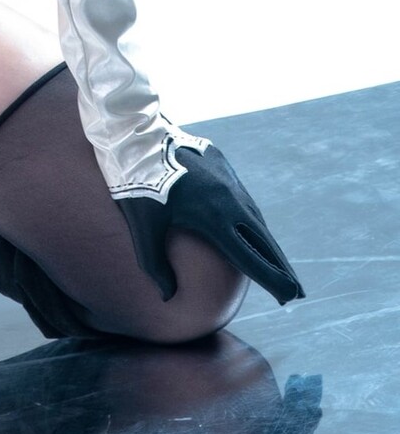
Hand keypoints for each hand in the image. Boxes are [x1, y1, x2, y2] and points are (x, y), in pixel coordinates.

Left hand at [118, 140, 305, 305]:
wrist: (138, 136)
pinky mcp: (224, 167)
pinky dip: (255, 221)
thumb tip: (167, 297)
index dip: (271, 279)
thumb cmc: (136, 185)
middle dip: (282, 269)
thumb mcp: (142, 228)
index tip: (288, 298)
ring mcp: (229, 181)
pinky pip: (245, 200)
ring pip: (257, 219)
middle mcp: (229, 199)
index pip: (249, 257)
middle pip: (264, 241)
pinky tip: (257, 233)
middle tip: (298, 293)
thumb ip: (155, 265)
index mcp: (213, 217)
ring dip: (270, 245)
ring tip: (281, 267)